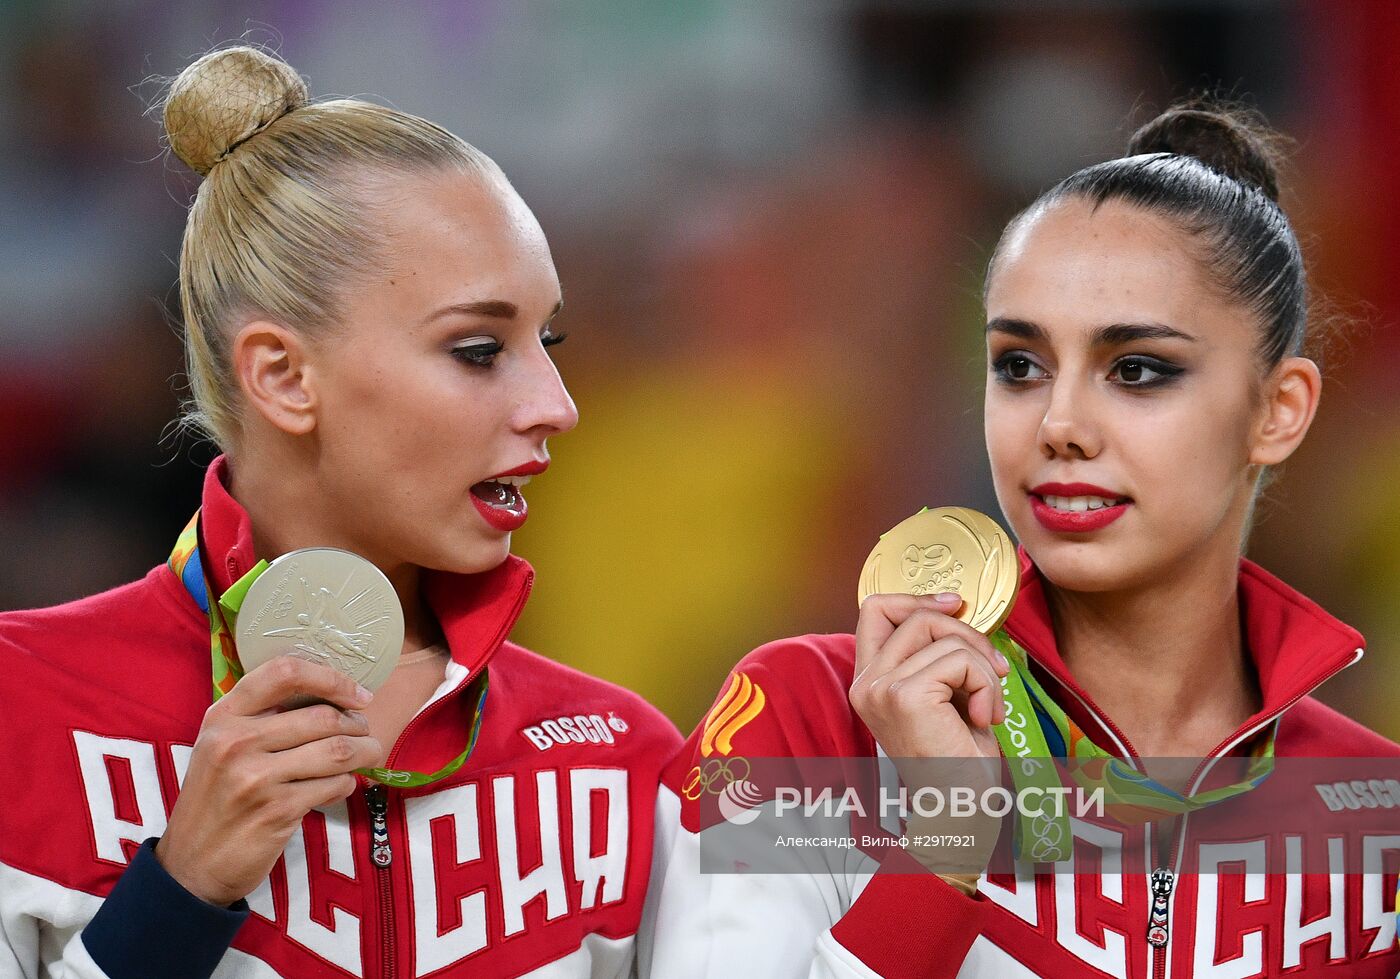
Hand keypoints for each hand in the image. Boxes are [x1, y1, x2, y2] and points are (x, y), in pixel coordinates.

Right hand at [156, 657, 384, 905]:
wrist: (190, 867)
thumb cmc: (215, 801)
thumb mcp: (220, 748)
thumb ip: (261, 718)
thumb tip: (332, 696)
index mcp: (222, 717)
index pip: (284, 672)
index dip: (331, 678)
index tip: (358, 694)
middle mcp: (235, 741)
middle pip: (323, 716)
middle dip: (357, 725)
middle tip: (365, 733)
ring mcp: (256, 777)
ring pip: (337, 750)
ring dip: (364, 752)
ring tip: (368, 755)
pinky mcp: (276, 810)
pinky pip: (333, 785)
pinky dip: (345, 784)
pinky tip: (338, 787)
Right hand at [848, 592, 1010, 873]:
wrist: (960, 812)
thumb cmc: (957, 759)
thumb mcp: (943, 694)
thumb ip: (936, 655)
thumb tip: (956, 608)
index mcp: (868, 680)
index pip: (876, 608)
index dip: (917, 597)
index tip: (955, 604)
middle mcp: (865, 683)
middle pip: (917, 616)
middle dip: (967, 633)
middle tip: (993, 670)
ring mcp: (881, 688)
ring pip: (943, 635)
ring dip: (983, 665)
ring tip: (989, 704)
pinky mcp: (905, 696)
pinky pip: (959, 660)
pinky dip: (987, 684)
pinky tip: (986, 717)